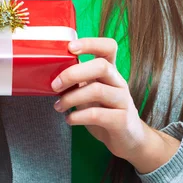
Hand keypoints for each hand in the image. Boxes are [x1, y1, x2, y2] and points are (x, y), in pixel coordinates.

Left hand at [50, 37, 146, 162]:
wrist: (129, 139)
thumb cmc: (105, 112)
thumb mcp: (92, 92)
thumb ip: (79, 81)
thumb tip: (53, 74)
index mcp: (111, 71)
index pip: (108, 47)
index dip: (90, 43)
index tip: (70, 47)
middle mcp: (119, 82)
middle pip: (102, 66)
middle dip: (74, 73)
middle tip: (55, 85)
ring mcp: (123, 101)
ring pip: (97, 90)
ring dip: (71, 98)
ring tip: (58, 106)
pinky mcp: (122, 121)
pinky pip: (97, 114)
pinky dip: (78, 116)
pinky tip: (69, 119)